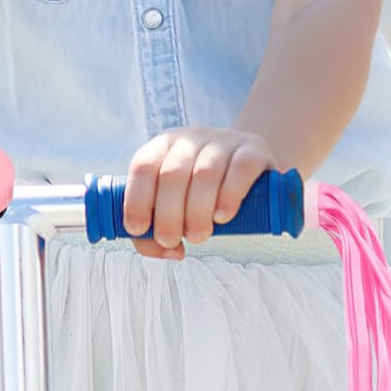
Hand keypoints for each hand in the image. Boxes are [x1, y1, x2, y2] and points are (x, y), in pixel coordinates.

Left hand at [121, 126, 278, 260]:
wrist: (252, 168)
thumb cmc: (206, 192)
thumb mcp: (178, 205)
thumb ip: (160, 231)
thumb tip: (171, 251)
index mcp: (164, 146)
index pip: (143, 166)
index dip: (136, 199)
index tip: (138, 229)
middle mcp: (192, 139)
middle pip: (172, 174)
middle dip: (167, 215)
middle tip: (171, 240)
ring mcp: (224, 141)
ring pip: (204, 173)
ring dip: (197, 211)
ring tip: (198, 236)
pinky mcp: (254, 150)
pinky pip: (239, 169)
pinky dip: (229, 196)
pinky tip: (223, 216)